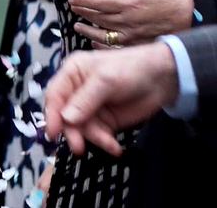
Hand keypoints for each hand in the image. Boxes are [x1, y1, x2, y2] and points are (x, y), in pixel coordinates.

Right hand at [45, 41, 177, 156]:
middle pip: (66, 116)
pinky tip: (115, 147)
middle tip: (79, 148)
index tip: (53, 134)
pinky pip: (98, 134)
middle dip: (74, 131)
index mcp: (71, 73)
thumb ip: (85, 100)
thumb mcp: (106, 81)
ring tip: (110, 145)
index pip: (54, 95)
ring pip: (82, 128)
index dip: (52, 114)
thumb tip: (65, 119)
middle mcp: (77, 91)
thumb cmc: (131, 69)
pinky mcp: (106, 121)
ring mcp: (91, 108)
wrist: (164, 78)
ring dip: (94, 138)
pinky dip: (105, 142)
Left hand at [67, 0, 195, 47]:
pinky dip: (103, 46)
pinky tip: (95, 42)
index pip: (98, 2)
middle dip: (83, 12)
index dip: (83, 1)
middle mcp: (127, 21)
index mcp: (129, 3)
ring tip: (77, 26)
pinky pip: (116, 47)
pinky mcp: (138, 45)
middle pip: (98, 17)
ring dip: (88, 30)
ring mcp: (132, 35)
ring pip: (104, 34)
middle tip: (73, 8)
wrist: (193, 18)